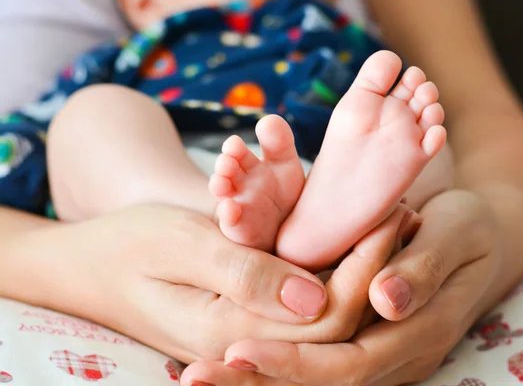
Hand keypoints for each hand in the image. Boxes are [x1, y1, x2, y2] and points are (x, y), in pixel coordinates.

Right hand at [8, 202, 414, 362]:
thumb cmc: (127, 245)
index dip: (367, 267)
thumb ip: (244, 275)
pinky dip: (333, 268)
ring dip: (360, 267)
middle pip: (335, 319)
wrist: (87, 267)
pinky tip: (352, 236)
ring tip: (390, 219)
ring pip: (325, 312)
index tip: (390, 216)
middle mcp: (248, 342)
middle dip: (375, 266)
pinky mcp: (248, 317)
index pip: (326, 315)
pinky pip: (303, 302)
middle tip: (401, 213)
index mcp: (232, 331)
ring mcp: (249, 334)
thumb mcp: (180, 245)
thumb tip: (313, 297)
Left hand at [181, 190, 505, 384]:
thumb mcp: (454, 233)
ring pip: (317, 380)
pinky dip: (278, 364)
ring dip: (260, 380)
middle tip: (197, 377)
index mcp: (417, 334)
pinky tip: (236, 359)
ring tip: (200, 377)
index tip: (237, 351)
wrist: (481, 238)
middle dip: (260, 382)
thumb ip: (422, 268)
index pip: (348, 364)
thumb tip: (384, 302)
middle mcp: (397, 358)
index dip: (294, 363)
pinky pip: (320, 362)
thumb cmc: (467, 228)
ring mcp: (383, 355)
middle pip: (323, 384)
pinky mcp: (367, 341)